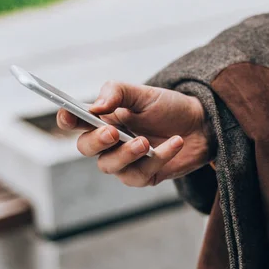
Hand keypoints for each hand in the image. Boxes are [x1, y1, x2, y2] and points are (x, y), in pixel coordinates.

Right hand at [56, 81, 215, 186]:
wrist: (201, 124)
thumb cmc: (168, 107)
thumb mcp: (143, 93)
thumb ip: (117, 93)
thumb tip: (95, 107)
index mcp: (102, 119)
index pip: (75, 121)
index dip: (67, 119)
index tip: (67, 114)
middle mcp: (108, 142)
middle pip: (85, 148)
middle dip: (96, 141)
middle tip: (113, 132)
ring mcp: (124, 162)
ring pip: (109, 166)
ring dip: (125, 154)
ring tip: (144, 142)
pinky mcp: (144, 176)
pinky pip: (140, 174)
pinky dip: (159, 157)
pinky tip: (175, 142)